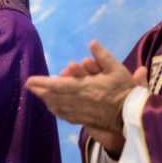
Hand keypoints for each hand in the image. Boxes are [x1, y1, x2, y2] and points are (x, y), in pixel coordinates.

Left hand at [26, 41, 145, 154]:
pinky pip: (67, 117)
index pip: (57, 85)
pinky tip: (54, 109)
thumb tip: (92, 42)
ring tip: (40, 96)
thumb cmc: (124, 90)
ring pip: (59, 107)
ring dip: (47, 101)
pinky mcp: (85, 120)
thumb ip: (102, 56)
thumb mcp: (117, 68)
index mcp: (83, 87)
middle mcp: (78, 101)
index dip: (42, 83)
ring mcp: (80, 112)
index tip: (29, 81)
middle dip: (40, 92)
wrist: (132, 114)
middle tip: (30, 87)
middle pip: (53, 97)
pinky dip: (58, 111)